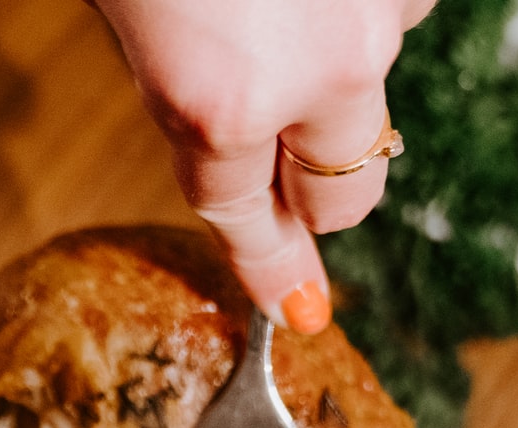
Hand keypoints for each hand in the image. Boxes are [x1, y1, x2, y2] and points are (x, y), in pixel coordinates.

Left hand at [92, 0, 434, 332]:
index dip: (267, 262)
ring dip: (329, 78)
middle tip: (274, 156)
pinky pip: (394, 17)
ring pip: (369, 97)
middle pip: (342, 197)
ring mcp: (382, 16)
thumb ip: (173, 89)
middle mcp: (322, 73)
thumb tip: (223, 146)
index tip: (296, 307)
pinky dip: (353, 11)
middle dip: (306, 189)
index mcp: (221, 101)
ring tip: (270, 10)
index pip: (244, 216)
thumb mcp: (123, 13)